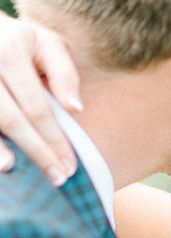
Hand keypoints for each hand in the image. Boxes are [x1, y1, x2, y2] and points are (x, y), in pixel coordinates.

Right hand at [0, 12, 81, 184]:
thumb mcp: (45, 43)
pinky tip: (1, 162)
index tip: (70, 166)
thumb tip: (75, 108)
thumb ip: (64, 72)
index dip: (55, 140)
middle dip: (37, 152)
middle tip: (57, 177)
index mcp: (10, 51)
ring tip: (13, 168)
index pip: (37, 107)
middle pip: (12, 119)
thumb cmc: (18, 41)